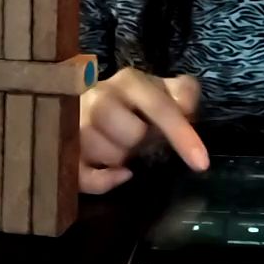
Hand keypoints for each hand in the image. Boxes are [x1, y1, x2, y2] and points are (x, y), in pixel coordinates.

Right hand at [79, 68, 208, 193]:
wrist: (81, 99)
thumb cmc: (129, 102)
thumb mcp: (159, 90)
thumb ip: (182, 92)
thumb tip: (186, 105)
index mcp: (128, 82)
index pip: (159, 106)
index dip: (182, 134)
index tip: (202, 163)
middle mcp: (98, 97)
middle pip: (132, 134)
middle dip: (140, 142)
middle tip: (136, 137)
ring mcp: (75, 123)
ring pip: (110, 156)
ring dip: (121, 158)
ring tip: (117, 146)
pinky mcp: (61, 150)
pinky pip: (85, 178)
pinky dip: (104, 181)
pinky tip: (117, 173)